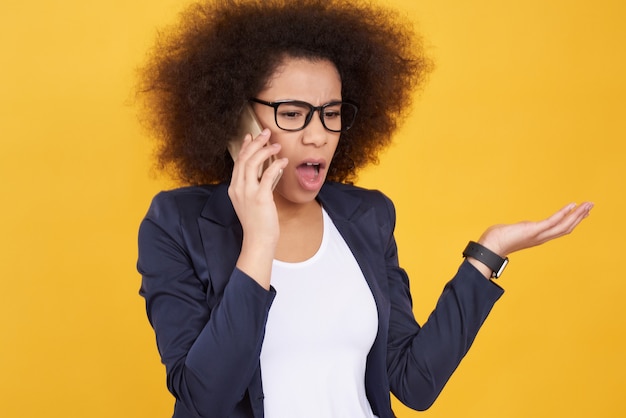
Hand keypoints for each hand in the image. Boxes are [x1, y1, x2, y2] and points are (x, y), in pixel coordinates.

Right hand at [227, 129, 286, 288]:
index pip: (238, 161)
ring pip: (252, 163)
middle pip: (244, 158)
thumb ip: (255, 186)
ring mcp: (247, 193)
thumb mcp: (252, 201)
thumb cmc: (258, 222)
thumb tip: (265, 171)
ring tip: (276, 145)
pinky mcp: (260, 198)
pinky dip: (275, 165)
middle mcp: (238, 188)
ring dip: (265, 151)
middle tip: (266, 133)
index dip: (245, 146)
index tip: (251, 136)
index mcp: (234, 188)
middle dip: (255, 142)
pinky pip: (267, 175)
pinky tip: (283, 161)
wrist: (258, 240)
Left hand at [468, 202, 593, 277]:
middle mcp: (541, 238)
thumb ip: (520, 230)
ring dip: (577, 214)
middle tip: (590, 206)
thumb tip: (517, 228)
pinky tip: (572, 206)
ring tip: (588, 205)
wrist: (490, 247)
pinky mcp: (534, 230)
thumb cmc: (497, 240)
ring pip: (564, 225)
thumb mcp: (513, 232)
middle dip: (579, 217)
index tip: (580, 213)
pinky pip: (553, 221)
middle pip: (566, 228)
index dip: (572, 222)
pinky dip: (564, 213)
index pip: (559, 230)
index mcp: (538, 238)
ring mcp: (539, 235)